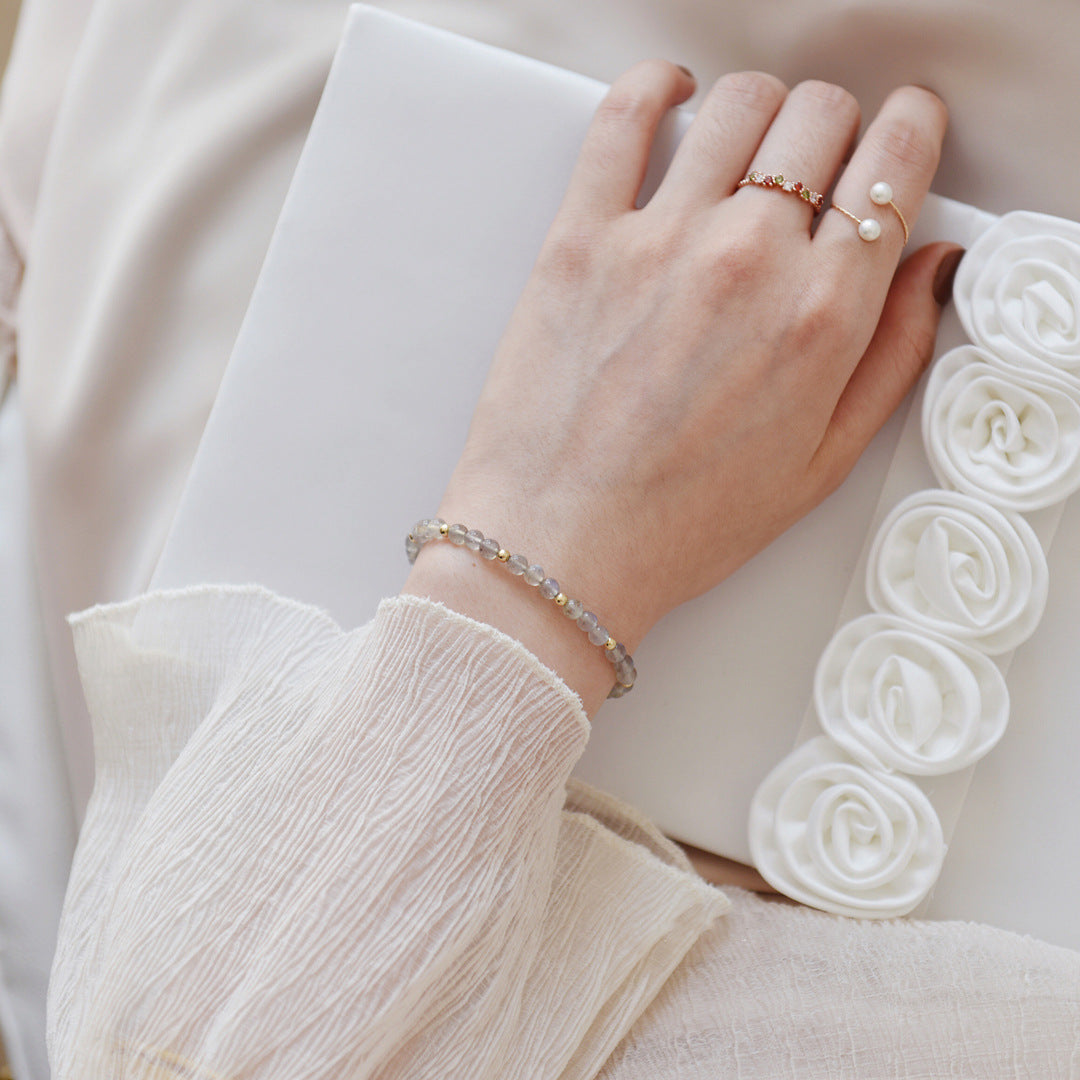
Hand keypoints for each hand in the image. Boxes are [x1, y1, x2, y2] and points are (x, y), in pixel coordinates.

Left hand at [406, 64, 956, 711]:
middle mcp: (748, 261)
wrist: (562, 548)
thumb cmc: (680, 523)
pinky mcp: (580, 238)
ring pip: (738, 103)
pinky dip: (656, 88)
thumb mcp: (820, 462)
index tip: (898, 136)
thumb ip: (891, 354)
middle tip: (816, 165)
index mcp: (820, 316)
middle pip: (821, 118)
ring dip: (759, 110)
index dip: (907, 134)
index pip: (893, 165)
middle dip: (835, 129)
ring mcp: (660, 241)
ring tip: (747, 147)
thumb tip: (927, 265)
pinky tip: (670, 100)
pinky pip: (625, 117)